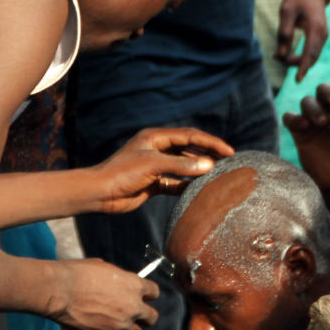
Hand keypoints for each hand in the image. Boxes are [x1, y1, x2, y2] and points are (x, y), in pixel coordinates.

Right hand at [51, 258, 159, 329]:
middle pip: (152, 317)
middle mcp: (132, 306)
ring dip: (130, 327)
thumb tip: (120, 283)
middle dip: (146, 315)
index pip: (154, 292)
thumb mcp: (104, 268)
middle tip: (137, 313)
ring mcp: (120, 324)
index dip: (149, 293)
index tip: (144, 294)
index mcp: (133, 285)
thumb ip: (118, 278)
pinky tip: (100, 322)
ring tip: (119, 322)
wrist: (60, 291)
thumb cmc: (78, 274)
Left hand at [90, 127, 233, 214]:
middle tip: (228, 162)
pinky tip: (201, 189)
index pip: (189, 136)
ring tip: (219, 175)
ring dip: (199, 170)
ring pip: (183, 166)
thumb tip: (209, 166)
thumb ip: (182, 166)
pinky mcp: (153, 183)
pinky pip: (175, 182)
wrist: (100, 193)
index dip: (210, 142)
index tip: (229, 151)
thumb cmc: (122, 173)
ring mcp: (155, 167)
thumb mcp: (153, 165)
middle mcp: (156, 149)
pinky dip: (188, 185)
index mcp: (155, 138)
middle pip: (188, 149)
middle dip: (208, 154)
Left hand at [275, 0, 328, 82]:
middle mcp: (323, 33)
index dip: (303, 67)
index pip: (310, 52)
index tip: (298, 81)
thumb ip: (284, 33)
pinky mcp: (320, 37)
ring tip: (278, 56)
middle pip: (311, 57)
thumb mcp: (286, 12)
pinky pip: (311, 52)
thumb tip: (281, 55)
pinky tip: (286, 54)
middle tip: (275, 57)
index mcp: (315, 27)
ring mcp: (323, 36)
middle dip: (294, 63)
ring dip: (296, 60)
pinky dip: (300, 56)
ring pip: (311, 56)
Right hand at [281, 77, 329, 189]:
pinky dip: (294, 118)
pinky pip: (290, 118)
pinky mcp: (298, 132)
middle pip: (323, 90)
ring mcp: (311, 120)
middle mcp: (328, 111)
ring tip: (323, 122)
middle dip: (329, 92)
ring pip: (307, 101)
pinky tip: (304, 125)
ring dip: (314, 108)